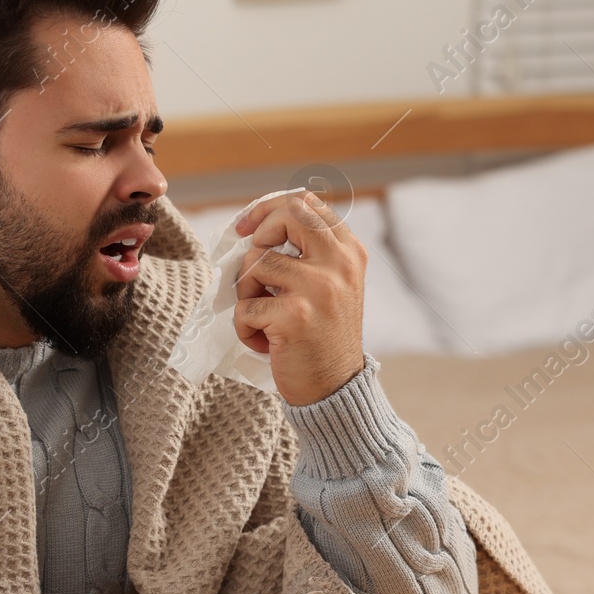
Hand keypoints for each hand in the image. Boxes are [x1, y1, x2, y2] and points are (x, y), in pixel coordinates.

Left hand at [232, 190, 365, 405]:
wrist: (336, 390)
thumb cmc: (322, 338)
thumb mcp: (331, 286)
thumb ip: (309, 255)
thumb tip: (255, 229)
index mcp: (348, 252)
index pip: (307, 203)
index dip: (270, 209)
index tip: (248, 228)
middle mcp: (339, 264)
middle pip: (287, 214)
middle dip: (258, 233)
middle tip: (251, 263)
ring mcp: (318, 288)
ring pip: (255, 264)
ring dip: (246, 294)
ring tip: (264, 318)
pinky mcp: (295, 316)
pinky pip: (245, 307)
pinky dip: (244, 328)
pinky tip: (265, 343)